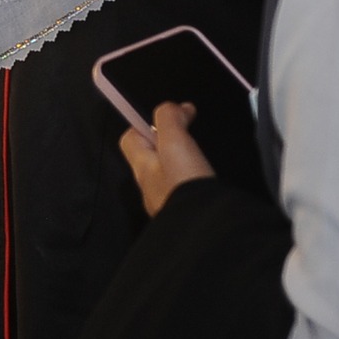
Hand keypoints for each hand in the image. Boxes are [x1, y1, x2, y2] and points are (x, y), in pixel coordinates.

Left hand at [119, 101, 215, 216]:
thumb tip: (174, 108)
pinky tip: (209, 182)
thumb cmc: (185, 185)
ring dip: (182, 166)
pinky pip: (185, 194)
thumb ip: (169, 119)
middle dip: (167, 145)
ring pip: (168, 178)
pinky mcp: (186, 216)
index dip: (144, 124)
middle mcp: (150, 189)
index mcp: (142, 168)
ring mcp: (167, 205)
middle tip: (190, 137)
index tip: (170, 118)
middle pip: (150, 159)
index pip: (129, 139)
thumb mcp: (174, 142)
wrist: (204, 231)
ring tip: (202, 158)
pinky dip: (194, 184)